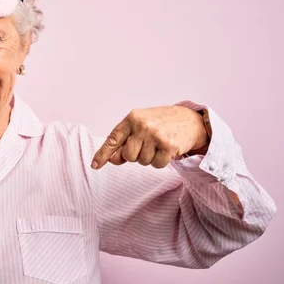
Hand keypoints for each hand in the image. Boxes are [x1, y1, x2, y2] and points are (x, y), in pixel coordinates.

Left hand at [91, 106, 208, 169]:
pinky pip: (157, 165)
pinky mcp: (169, 145)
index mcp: (132, 118)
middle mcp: (142, 125)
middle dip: (135, 156)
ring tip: (157, 145)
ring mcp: (156, 135)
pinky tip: (166, 150)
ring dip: (149, 158)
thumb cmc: (159, 123)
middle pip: (128, 156)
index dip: (103, 154)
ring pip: (142, 162)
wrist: (189, 120)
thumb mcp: (139, 126)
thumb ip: (124, 141)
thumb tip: (112, 160)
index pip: (113, 139)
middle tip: (147, 145)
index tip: (95, 165)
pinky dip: (160, 162)